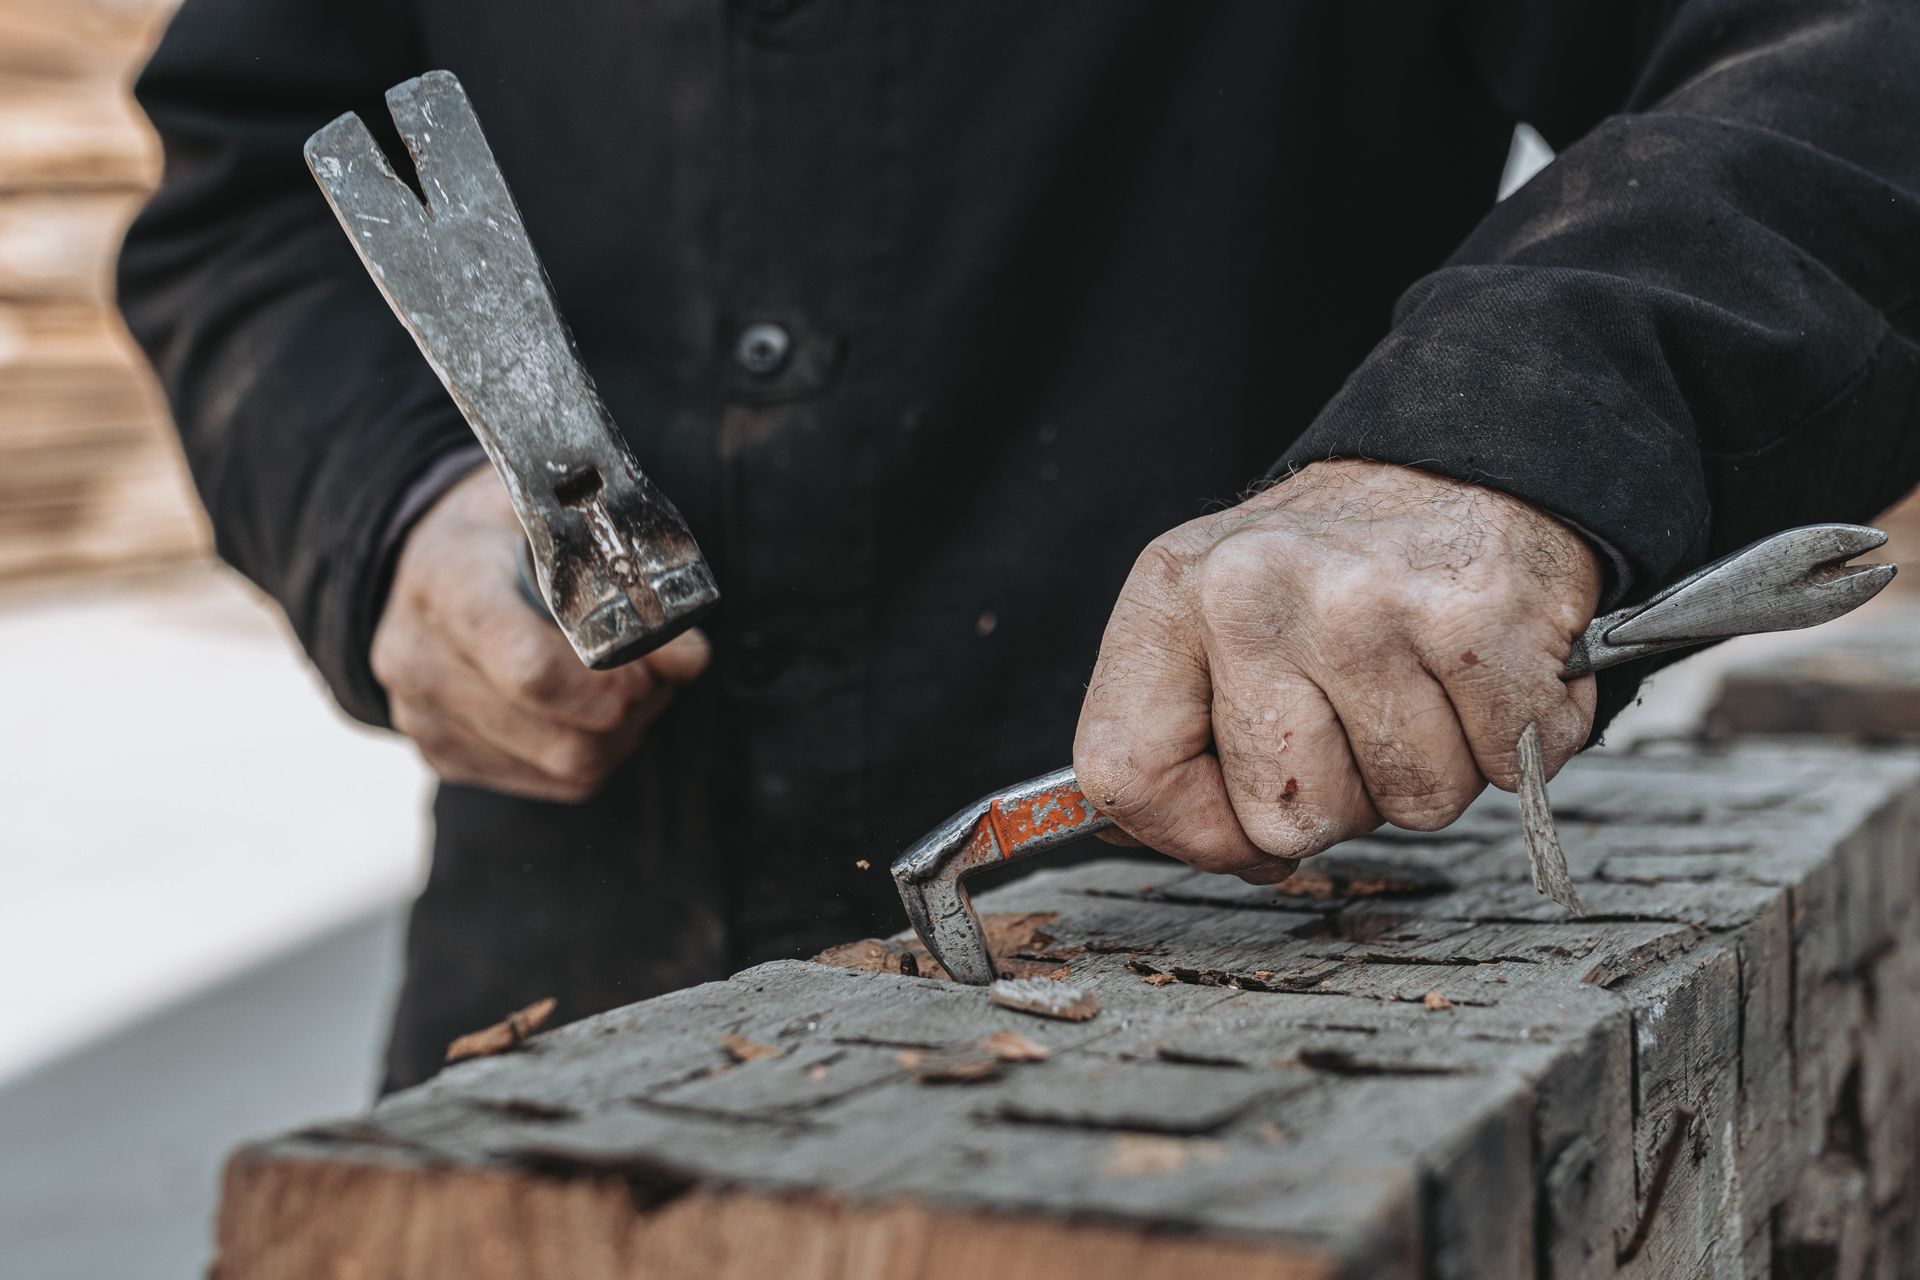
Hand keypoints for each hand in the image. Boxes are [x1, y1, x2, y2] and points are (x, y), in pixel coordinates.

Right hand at [372, 467, 709, 802]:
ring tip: (626, 685)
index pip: (530, 667)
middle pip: (562, 737)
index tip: (642, 665)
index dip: (605, 683)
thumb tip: (688, 660)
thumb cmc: (507, 534)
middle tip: (648, 674)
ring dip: (621, 733)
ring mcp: (426, 717)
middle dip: (628, 711)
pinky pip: (555, 783)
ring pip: (567, 766)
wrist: (427, 563)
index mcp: (449, 581)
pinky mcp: (444, 757)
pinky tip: (592, 710)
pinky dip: (596, 751)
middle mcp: (421, 658)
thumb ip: (631, 581)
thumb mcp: (565, 524)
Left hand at [1073, 459, 1601, 882]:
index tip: (1239, 808)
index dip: (1194, 829)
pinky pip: (1504, 771)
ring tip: (1423, 677)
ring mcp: (1366, 607)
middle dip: (1342, 798)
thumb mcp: (1215, 614)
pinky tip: (1482, 674)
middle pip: (1287, 820)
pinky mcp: (1475, 621)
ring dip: (1433, 766)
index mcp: (1172, 594)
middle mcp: (1254, 594)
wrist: (1467, 461)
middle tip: (1359, 708)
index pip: (1126, 776)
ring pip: (1410, 807)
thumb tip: (1187, 840)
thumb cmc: (1339, 566)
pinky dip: (1509, 742)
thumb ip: (1178, 731)